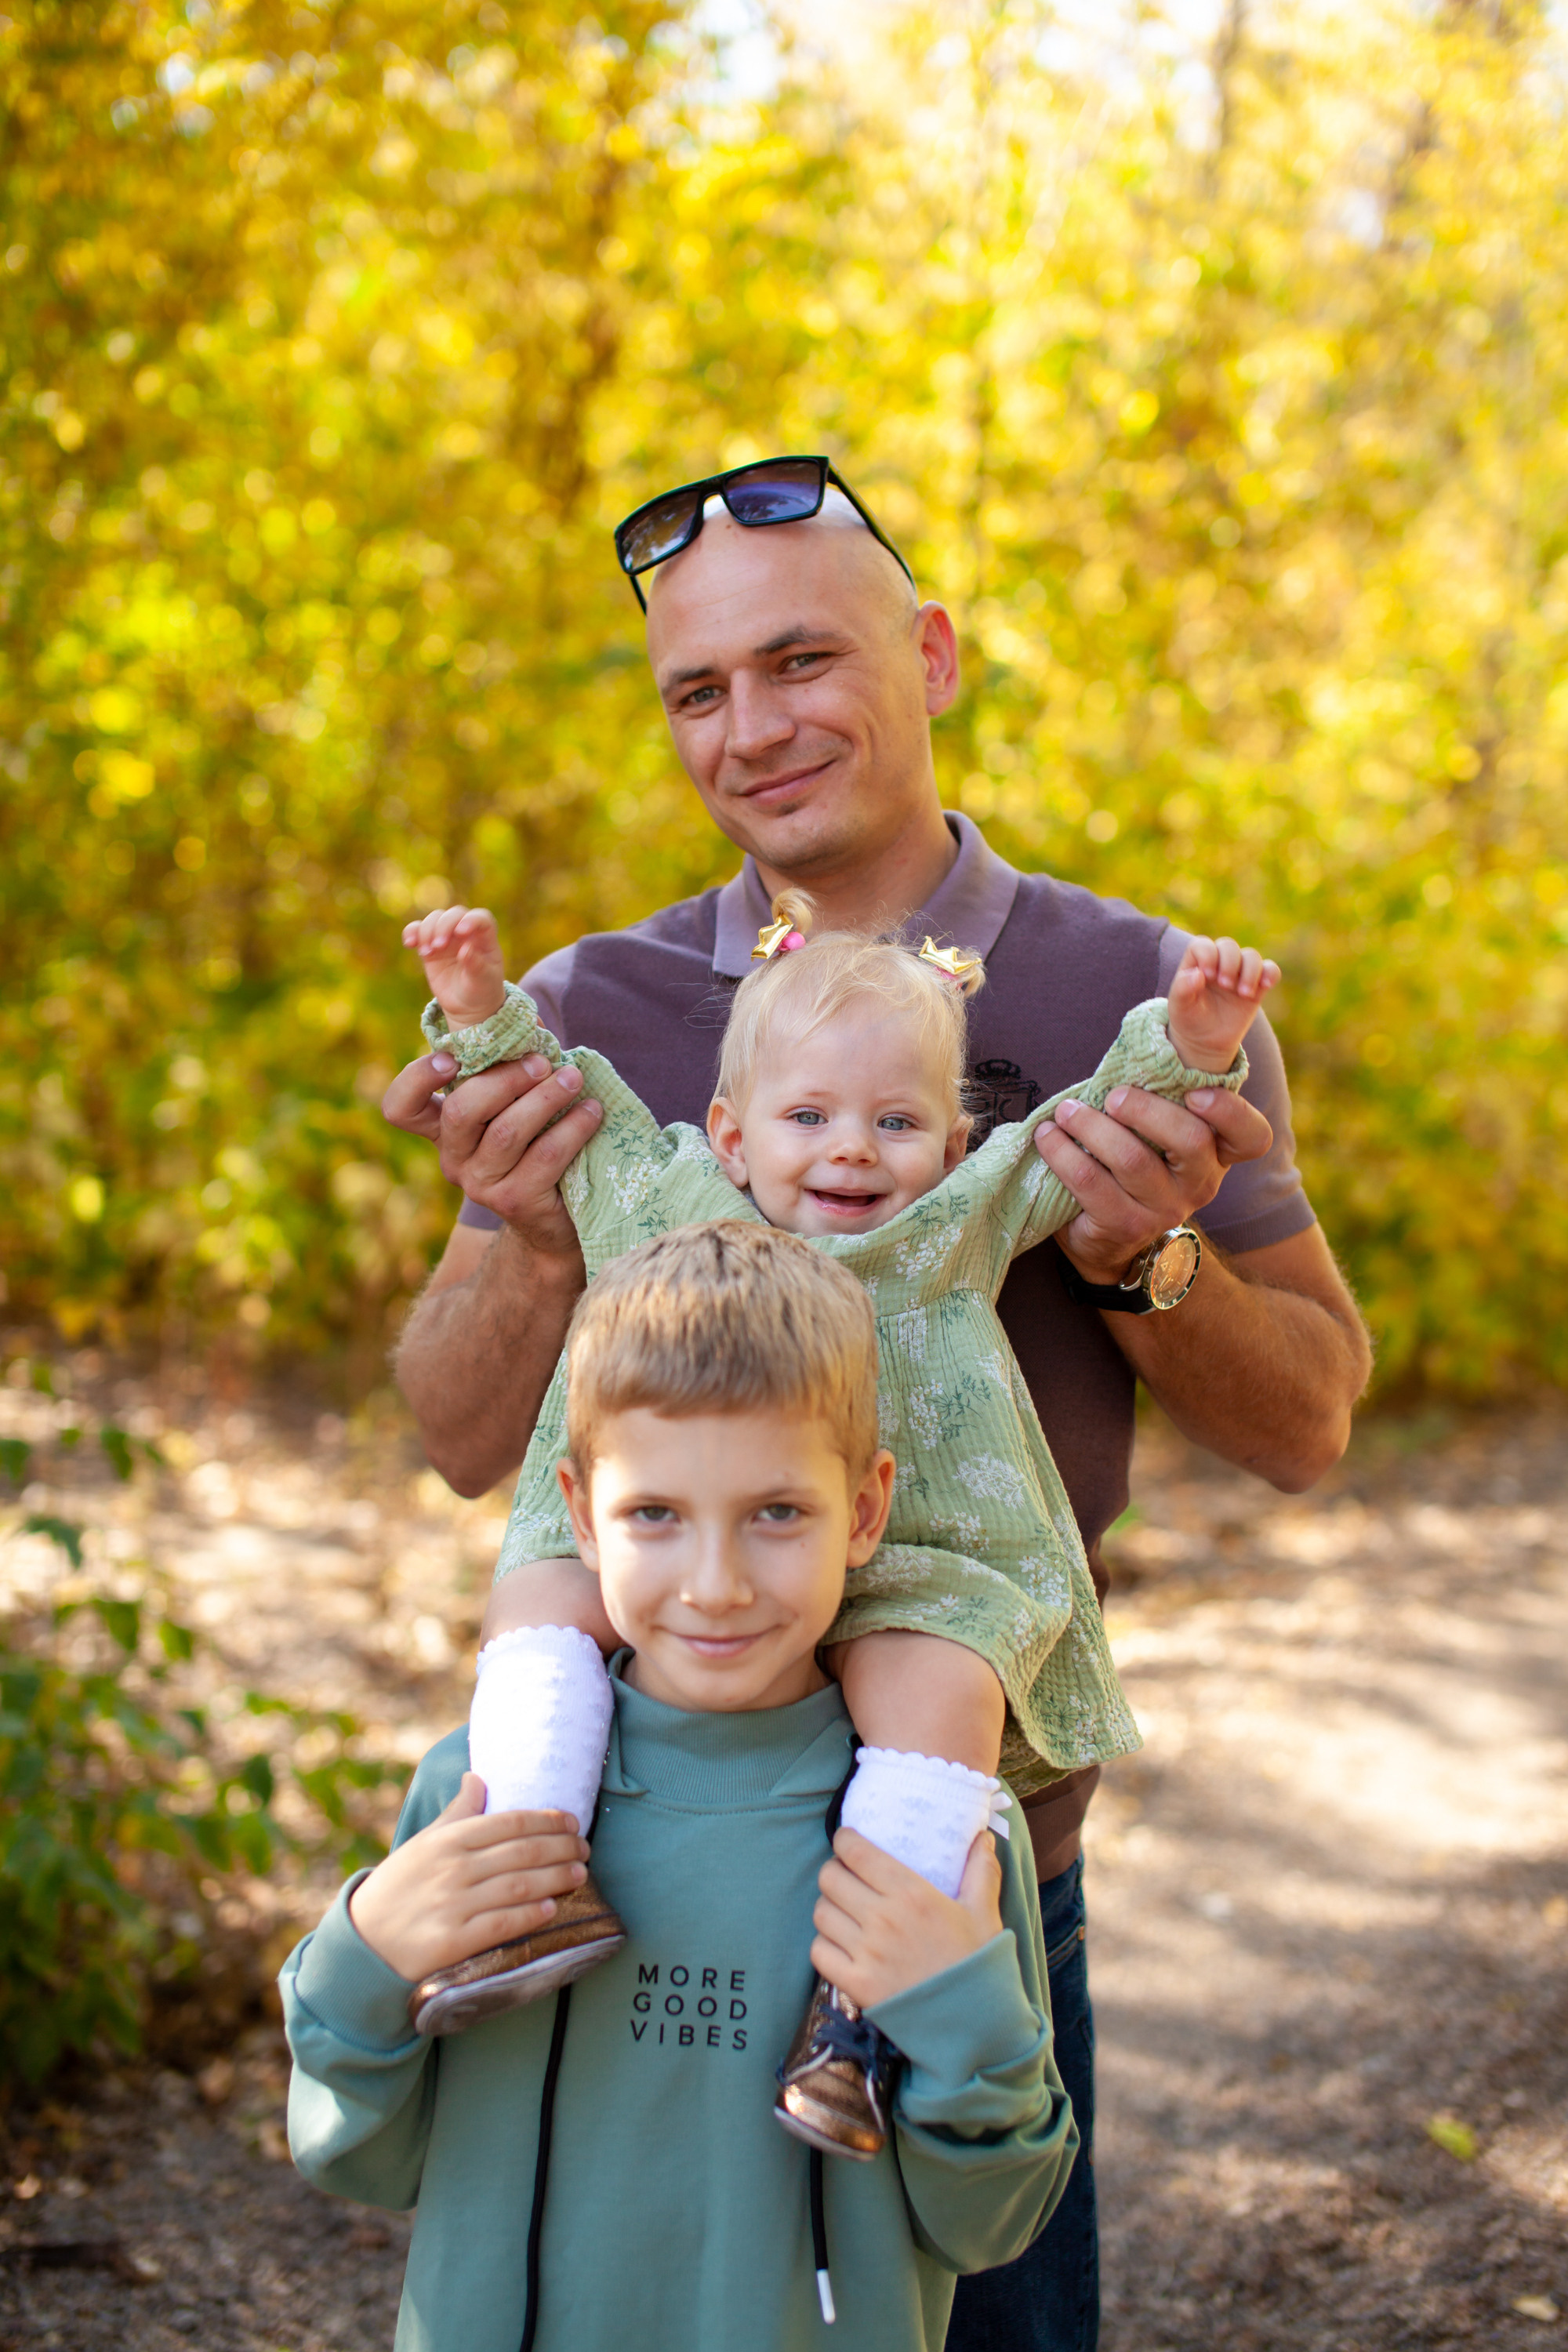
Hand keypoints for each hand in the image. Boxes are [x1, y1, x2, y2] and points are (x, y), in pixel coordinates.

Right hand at [347, 1773, 588, 1983]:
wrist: (364, 1942)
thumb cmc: (398, 1888)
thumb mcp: (423, 1844)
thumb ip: (456, 1814)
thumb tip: (478, 1778)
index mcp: (447, 1840)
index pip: (508, 1823)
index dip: (546, 1820)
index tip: (572, 1821)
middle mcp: (453, 1869)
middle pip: (521, 1852)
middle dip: (561, 1848)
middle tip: (584, 1849)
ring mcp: (454, 1905)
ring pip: (519, 1886)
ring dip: (555, 1878)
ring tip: (579, 1874)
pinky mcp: (453, 1942)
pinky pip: (502, 1924)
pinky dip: (530, 1915)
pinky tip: (550, 1908)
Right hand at [381, 1050, 601, 1250]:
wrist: (555, 1219)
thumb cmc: (537, 1143)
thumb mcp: (517, 1104)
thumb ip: (513, 1068)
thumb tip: (533, 1023)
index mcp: (444, 1128)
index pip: (401, 1107)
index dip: (417, 1079)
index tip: (451, 1059)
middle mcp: (453, 1158)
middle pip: (461, 1110)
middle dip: (505, 1078)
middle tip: (542, 1063)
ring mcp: (480, 1184)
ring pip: (506, 1132)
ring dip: (546, 1098)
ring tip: (574, 1079)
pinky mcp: (514, 1202)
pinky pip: (544, 1157)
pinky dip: (572, 1127)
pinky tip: (592, 1111)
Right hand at [403, 904, 508, 1030]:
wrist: (467, 1005)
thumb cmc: (481, 990)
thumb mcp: (483, 981)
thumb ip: (476, 965)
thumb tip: (465, 949)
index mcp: (485, 939)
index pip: (481, 918)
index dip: (471, 920)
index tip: (461, 931)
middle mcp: (466, 933)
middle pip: (454, 914)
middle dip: (444, 925)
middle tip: (438, 947)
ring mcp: (448, 937)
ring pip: (435, 918)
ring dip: (427, 931)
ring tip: (427, 953)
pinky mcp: (430, 944)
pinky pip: (418, 930)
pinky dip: (411, 932)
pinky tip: (410, 943)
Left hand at [810, 1827, 1002, 2009]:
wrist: (972, 2024)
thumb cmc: (977, 1964)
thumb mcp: (984, 1913)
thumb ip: (981, 1870)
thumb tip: (983, 1836)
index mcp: (911, 1893)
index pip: (856, 1852)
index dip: (845, 1840)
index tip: (847, 1841)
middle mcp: (882, 1918)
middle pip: (830, 1878)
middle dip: (834, 1871)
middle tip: (846, 1876)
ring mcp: (865, 1953)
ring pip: (821, 1913)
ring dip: (828, 1907)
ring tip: (842, 1909)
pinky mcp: (855, 1984)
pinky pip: (819, 1952)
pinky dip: (824, 1944)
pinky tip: (840, 1944)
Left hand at [1039, 1082, 1272, 1285]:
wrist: (1109, 1239)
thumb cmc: (1132, 1165)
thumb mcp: (1156, 1135)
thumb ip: (1161, 1099)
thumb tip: (1135, 1049)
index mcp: (1216, 1153)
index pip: (1251, 1136)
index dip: (1230, 1112)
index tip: (1195, 1093)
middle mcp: (1200, 1183)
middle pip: (1190, 1139)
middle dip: (1146, 1109)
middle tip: (1113, 1096)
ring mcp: (1164, 1209)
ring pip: (1131, 1159)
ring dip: (1091, 1126)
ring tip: (1066, 1112)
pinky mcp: (1125, 1226)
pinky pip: (1090, 1181)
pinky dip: (1062, 1152)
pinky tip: (1048, 1137)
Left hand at [1166, 934, 1279, 1070]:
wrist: (1206, 1040)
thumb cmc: (1189, 1019)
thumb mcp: (1179, 1007)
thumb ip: (1182, 989)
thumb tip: (1197, 974)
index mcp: (1196, 963)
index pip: (1203, 945)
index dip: (1208, 955)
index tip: (1207, 975)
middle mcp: (1219, 963)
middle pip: (1229, 946)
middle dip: (1229, 963)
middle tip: (1225, 986)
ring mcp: (1239, 973)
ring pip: (1251, 956)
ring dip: (1250, 971)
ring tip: (1243, 994)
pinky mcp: (1256, 986)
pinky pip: (1270, 970)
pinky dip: (1271, 973)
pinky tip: (1265, 986)